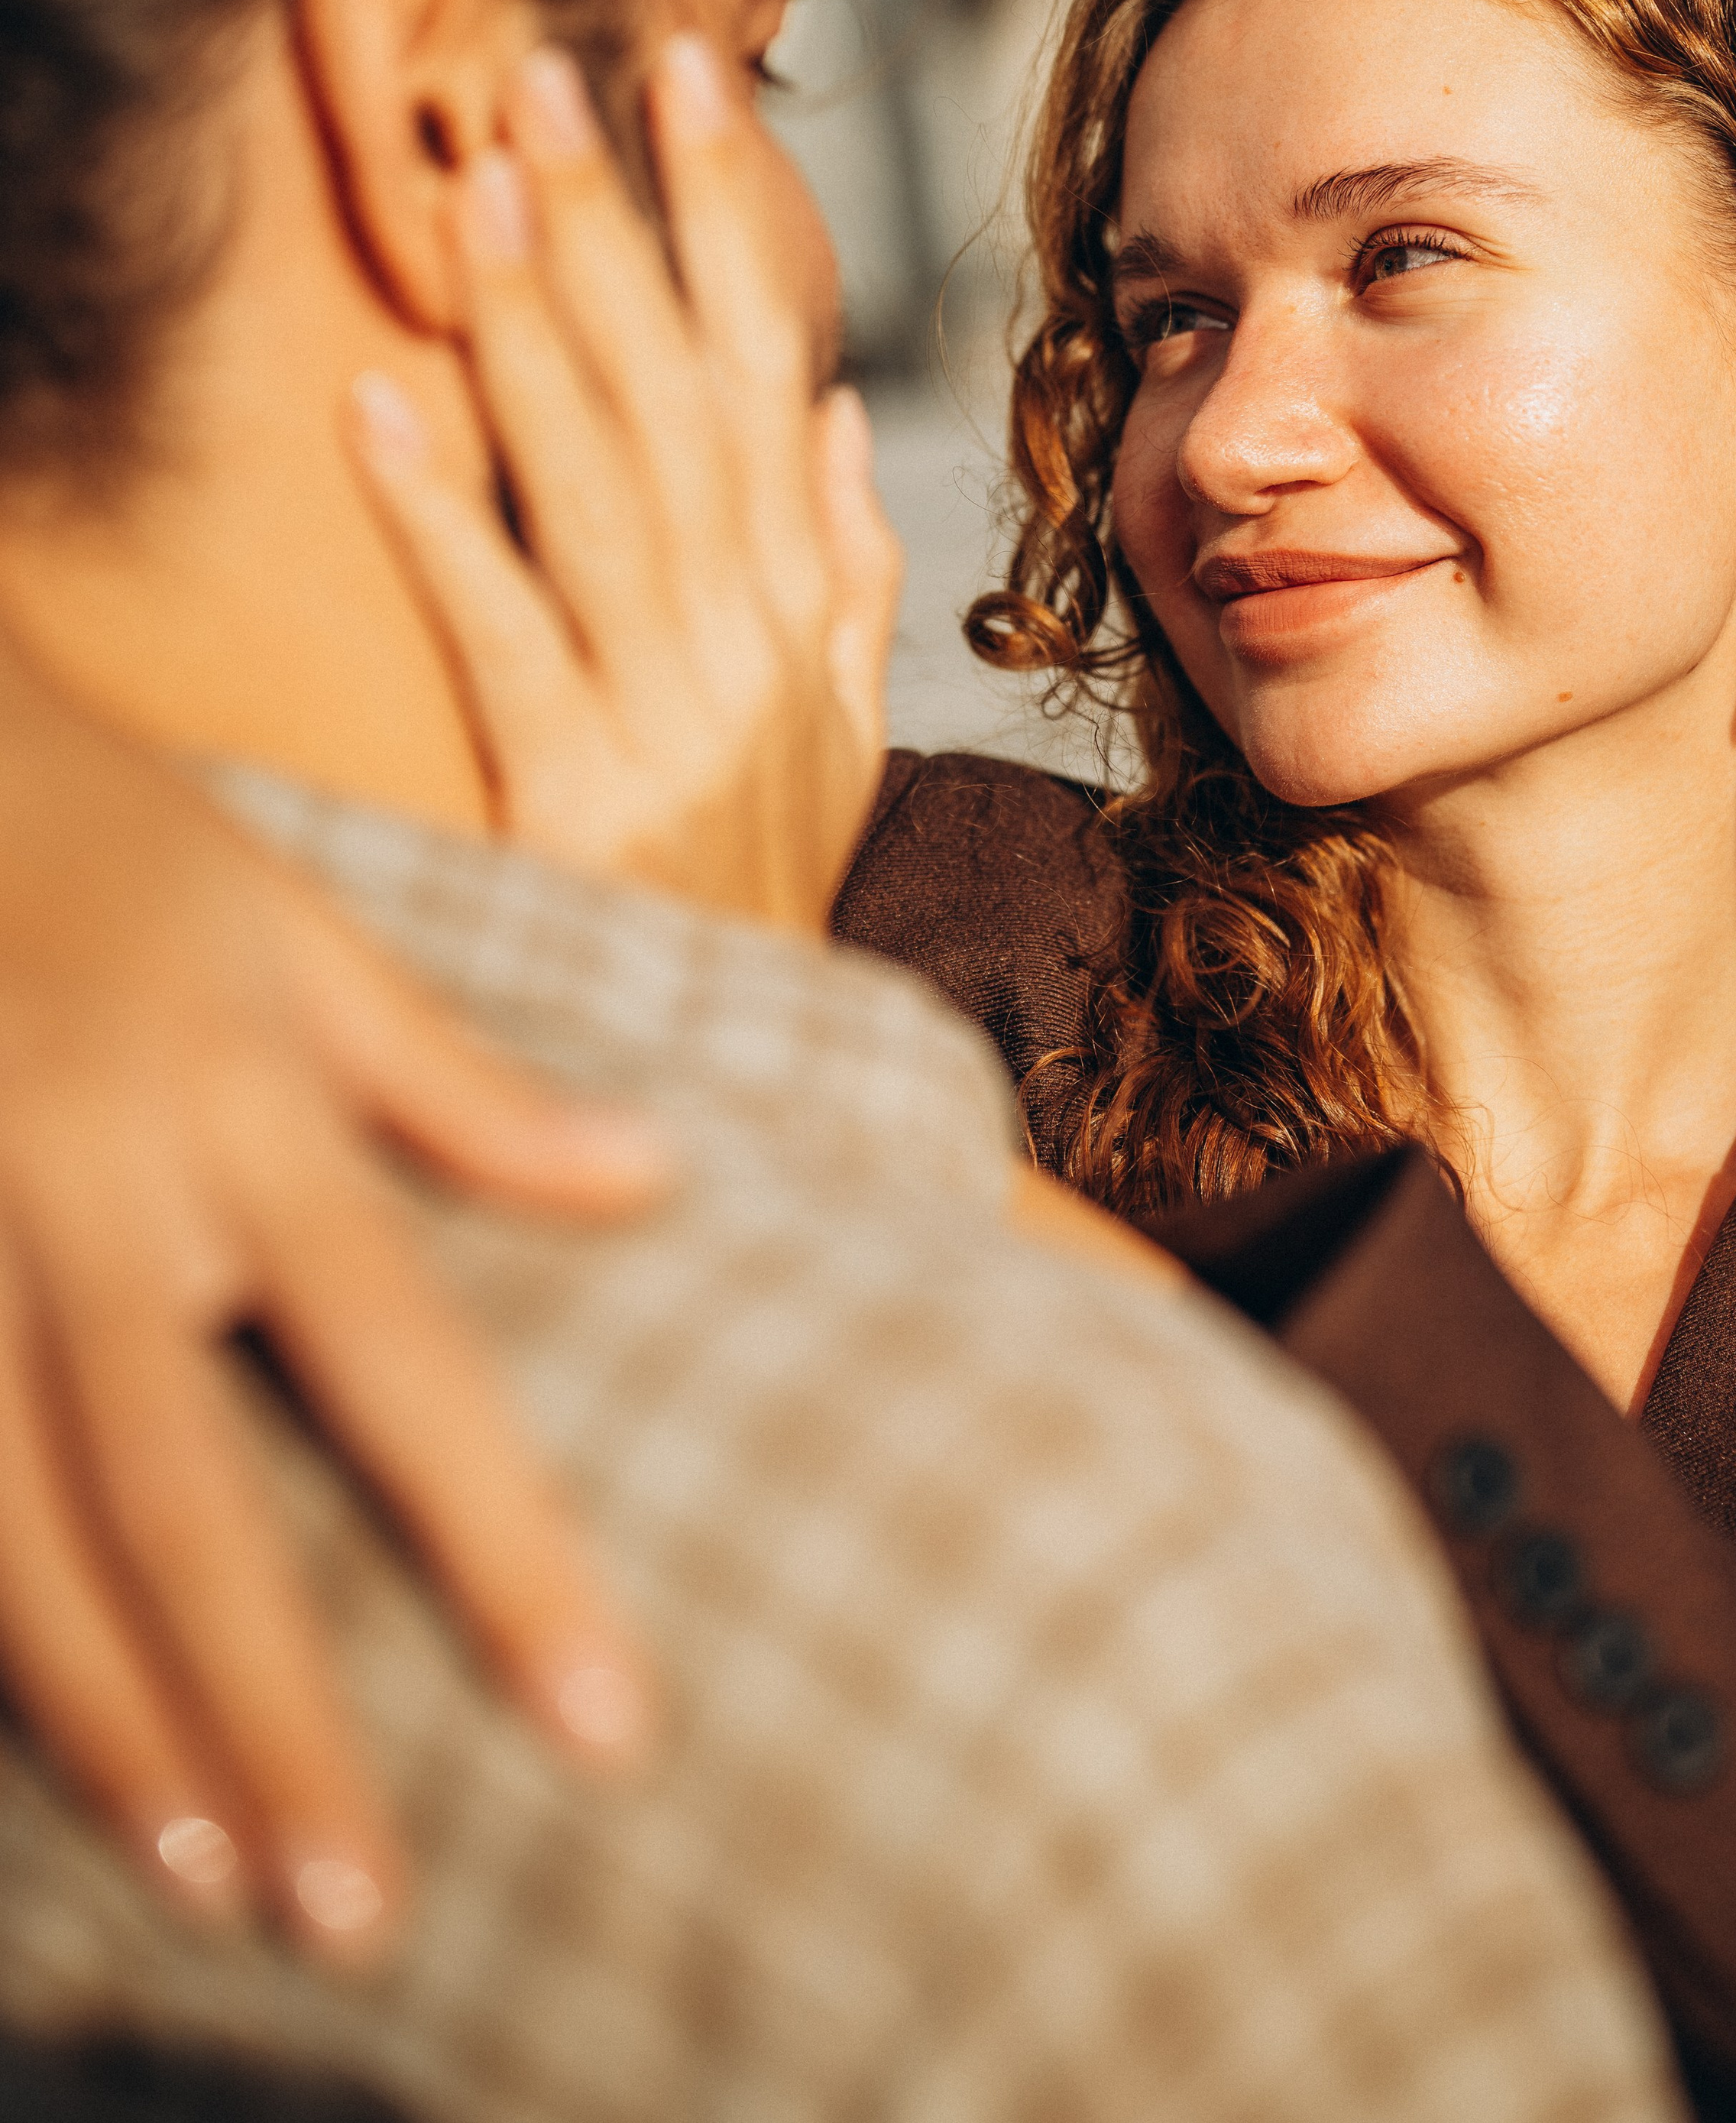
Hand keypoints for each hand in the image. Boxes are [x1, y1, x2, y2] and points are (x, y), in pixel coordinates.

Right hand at [0, 639, 663, 1958]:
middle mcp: (91, 1192)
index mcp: (238, 1111)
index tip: (606, 1726)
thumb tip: (655, 1179)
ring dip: (103, 1715)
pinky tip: (34, 1752)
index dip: (507, 1550)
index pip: (407, 1361)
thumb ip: (461, 1082)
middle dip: (276, 1713)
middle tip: (363, 1910)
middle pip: (188, 1492)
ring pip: (10, 1520)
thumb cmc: (112, 840)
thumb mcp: (299, 929)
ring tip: (210, 1876)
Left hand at [350, 35, 902, 930]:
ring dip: (538, 328)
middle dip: (612, 223)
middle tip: (539, 74)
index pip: (767, 366)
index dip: (722, 217)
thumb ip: (847, 567)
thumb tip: (841, 415)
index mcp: (801, 599)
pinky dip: (449, 520)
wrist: (750, 1071)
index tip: (676, 80)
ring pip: (602, 485)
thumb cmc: (776, 880)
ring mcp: (673, 712)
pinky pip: (505, 635)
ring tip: (473, 184)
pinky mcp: (580, 794)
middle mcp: (751, 633)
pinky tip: (387, 406)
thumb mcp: (844, 728)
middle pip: (677, 394)